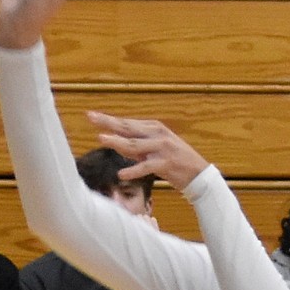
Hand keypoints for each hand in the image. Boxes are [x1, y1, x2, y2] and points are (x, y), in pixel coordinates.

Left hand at [86, 109, 207, 192]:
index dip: (108, 119)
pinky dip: (134, 170)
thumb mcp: (154, 150)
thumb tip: (115, 142)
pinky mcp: (167, 163)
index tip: (91, 115)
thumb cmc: (174, 162)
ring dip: (117, 142)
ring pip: (135, 145)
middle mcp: (157, 135)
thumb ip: (136, 147)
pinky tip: (122, 174)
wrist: (198, 174)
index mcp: (154, 128)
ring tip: (101, 139)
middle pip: (128, 128)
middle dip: (108, 122)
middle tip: (90, 117)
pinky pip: (147, 167)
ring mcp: (163, 148)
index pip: (127, 123)